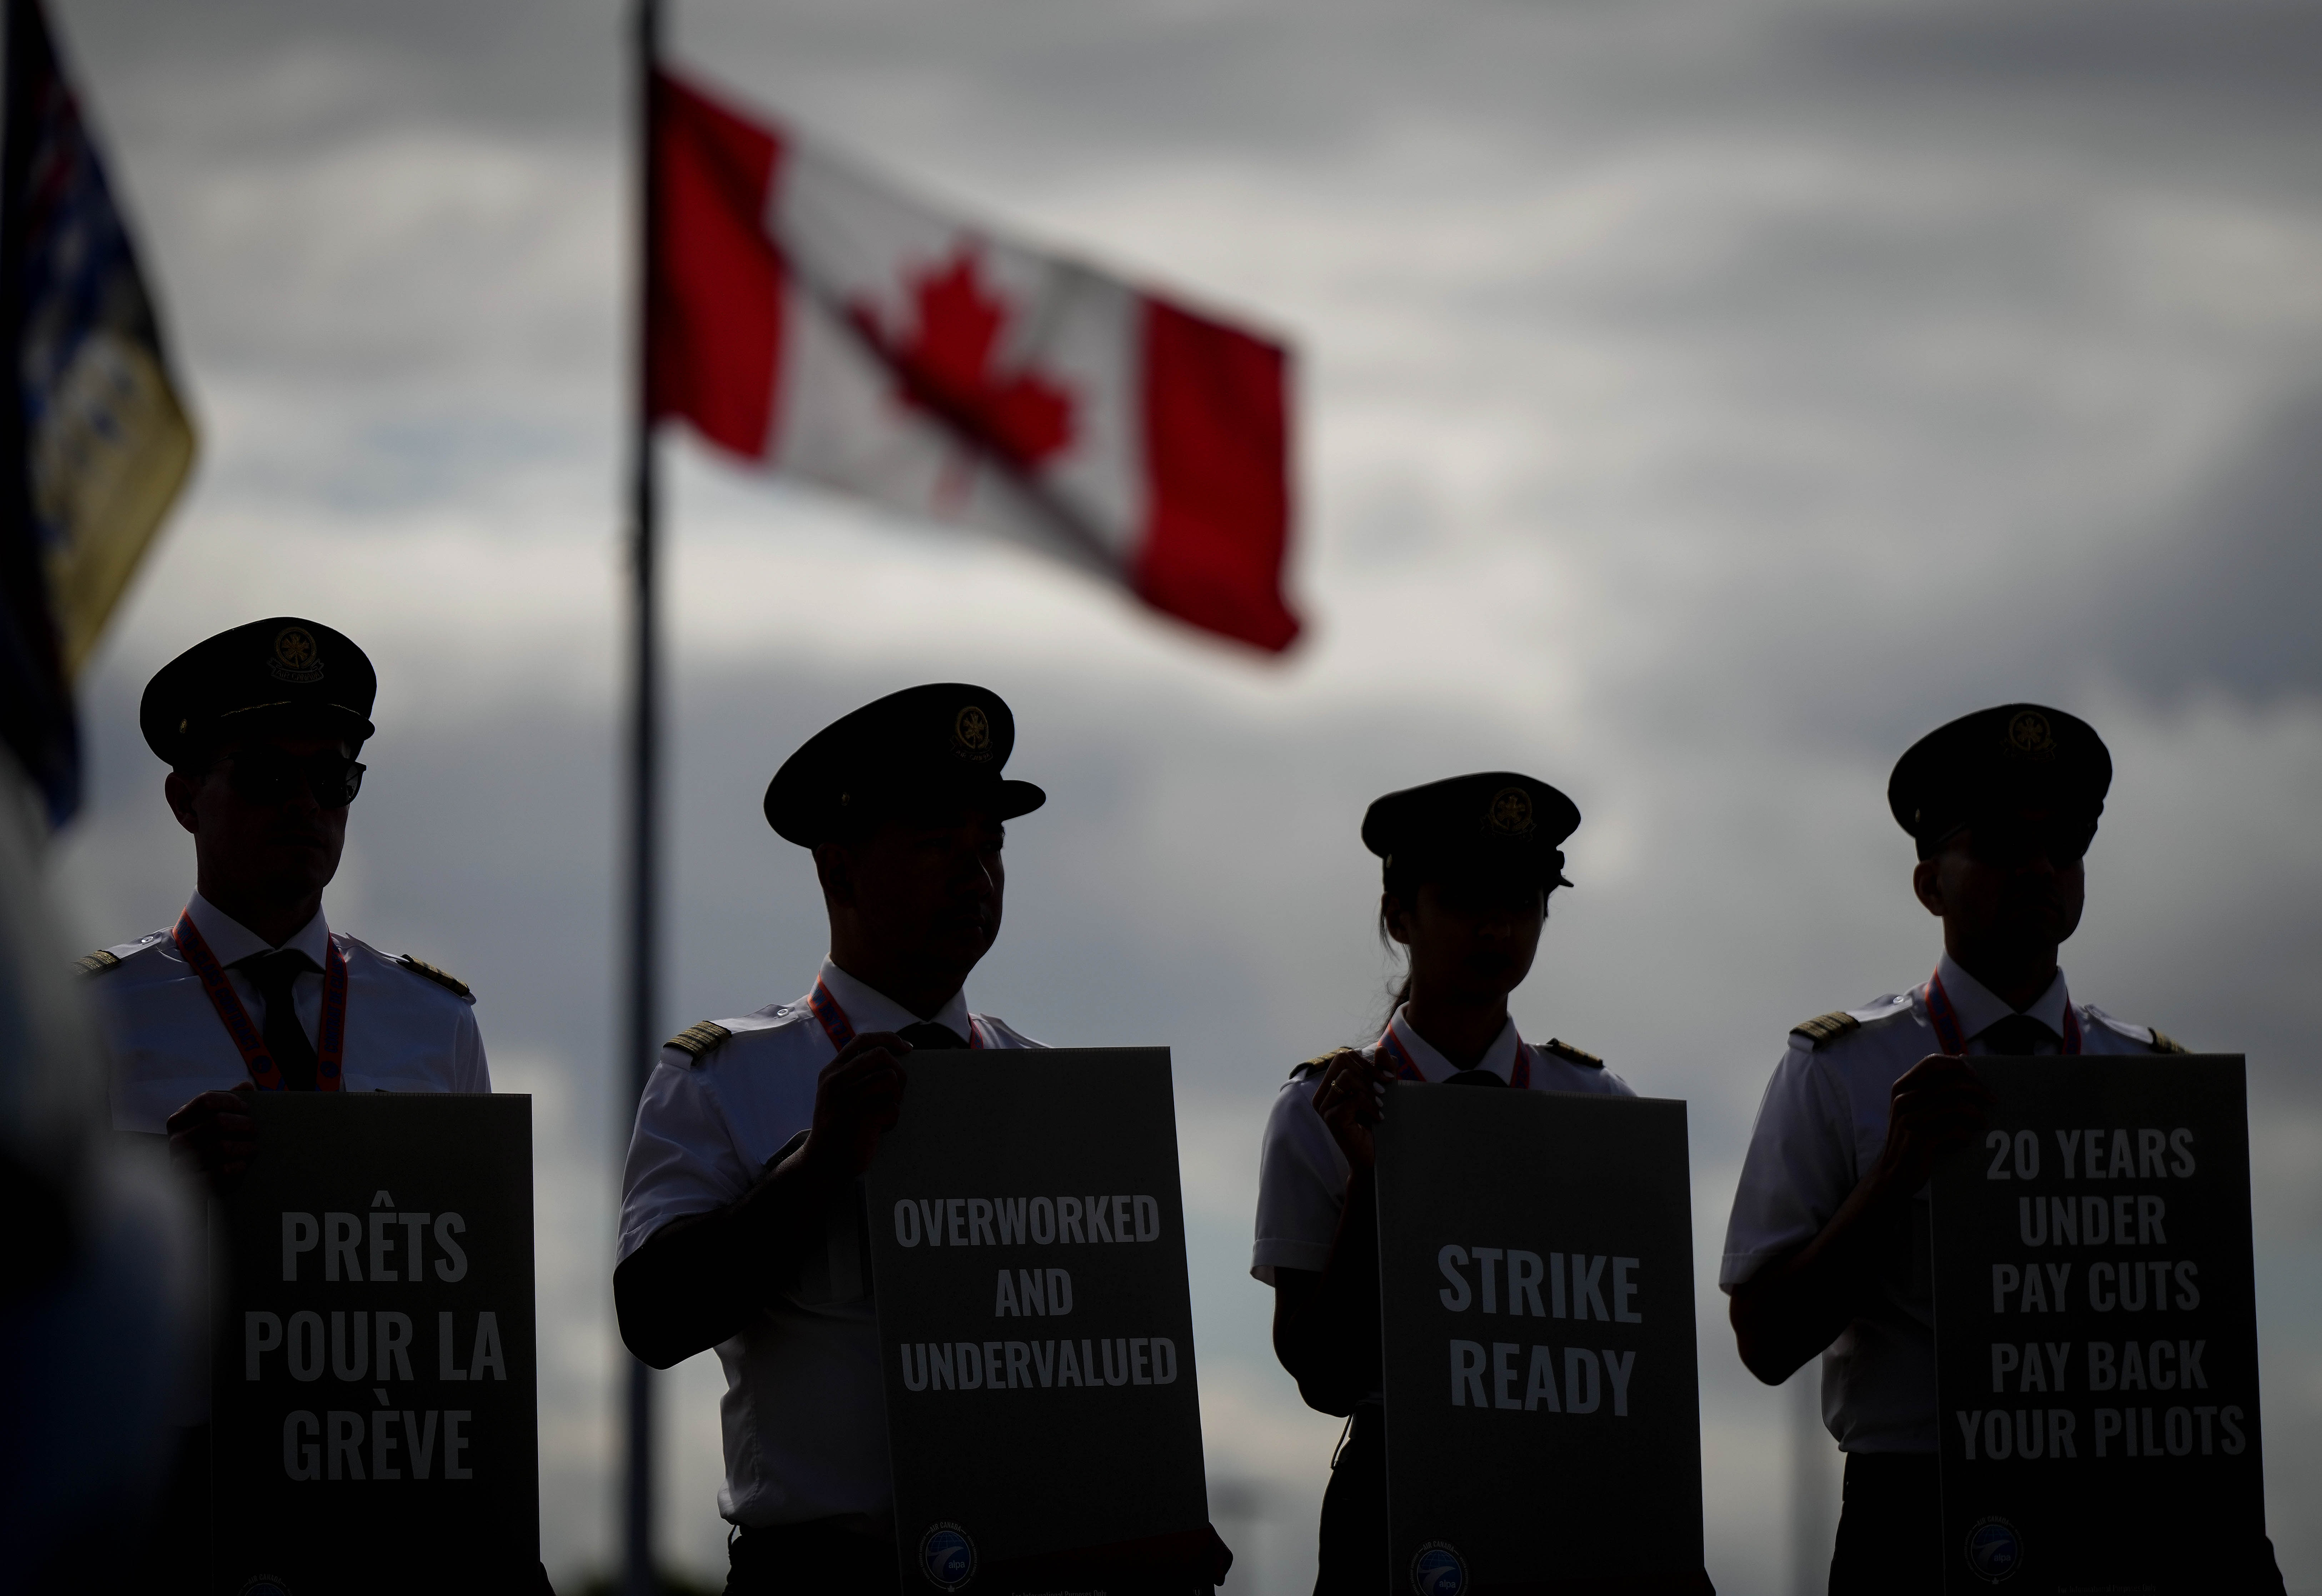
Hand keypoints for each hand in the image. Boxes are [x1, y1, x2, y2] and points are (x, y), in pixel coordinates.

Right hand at [165, 1082, 257, 1193]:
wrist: (193, 1187)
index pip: (206, 1100)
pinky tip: (242, 1165)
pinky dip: (239, 1167)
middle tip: (254, 1130)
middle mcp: (176, 1141)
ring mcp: (181, 1164)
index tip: (245, 1109)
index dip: (232, 1101)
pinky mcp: (192, 1185)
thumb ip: (227, 1103)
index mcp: (178, 1121)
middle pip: (219, 1122)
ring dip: (246, 1147)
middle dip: (244, 1125)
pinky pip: (222, 1172)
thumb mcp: (211, 1123)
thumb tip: (245, 1085)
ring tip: (252, 1148)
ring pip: (223, 1147)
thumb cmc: (207, 1149)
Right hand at [782, 1031, 909, 1183]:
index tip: (906, 1047)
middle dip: (898, 1070)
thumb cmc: (838, 1126)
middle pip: (881, 1055)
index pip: (863, 1040)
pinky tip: (878, 1129)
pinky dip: (892, 1120)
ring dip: (894, 1098)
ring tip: (882, 1113)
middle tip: (896, 1091)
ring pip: (890, 1079)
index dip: (889, 1039)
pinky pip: (892, 1108)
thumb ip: (854, 1074)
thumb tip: (893, 1057)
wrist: (823, 1160)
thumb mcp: (836, 1094)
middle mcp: (837, 1081)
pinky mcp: (860, 1117)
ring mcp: (847, 1098)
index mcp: (831, 1072)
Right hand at [1311, 1048, 1395, 1173]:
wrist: (1373, 1157)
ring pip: (1347, 1078)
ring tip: (1381, 1105)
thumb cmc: (1375, 1125)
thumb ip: (1382, 1071)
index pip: (1344, 1056)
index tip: (1387, 1079)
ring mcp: (1324, 1107)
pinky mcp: (1331, 1119)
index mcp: (1329, 1085)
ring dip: (1370, 1090)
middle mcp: (1322, 1094)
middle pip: (1343, 1061)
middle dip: (1369, 1073)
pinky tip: (1379, 1117)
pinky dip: (1370, 1105)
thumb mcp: (1382, 1092)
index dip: (1367, 1062)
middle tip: (1385, 1091)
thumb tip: (1382, 1048)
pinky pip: (1353, 1099)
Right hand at [1872, 1053, 1994, 1195]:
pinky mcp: (1919, 1140)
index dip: (1957, 1065)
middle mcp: (1903, 1100)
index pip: (1932, 1063)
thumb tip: (1961, 1057)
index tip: (1976, 1075)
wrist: (1894, 1172)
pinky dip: (1966, 1134)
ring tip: (1982, 1123)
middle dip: (1977, 1089)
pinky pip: (1954, 1129)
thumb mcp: (1915, 1107)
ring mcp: (1910, 1120)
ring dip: (1976, 1114)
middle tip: (1992, 1099)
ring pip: (1955, 1105)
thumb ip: (1933, 1087)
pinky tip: (1966, 1140)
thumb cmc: (1912, 1136)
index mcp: (1902, 1087)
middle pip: (1950, 1083)